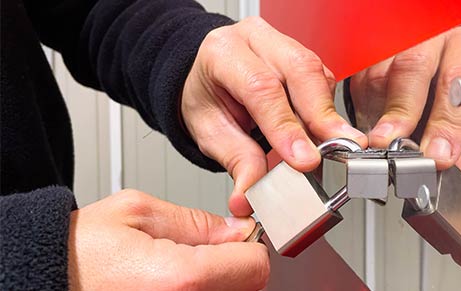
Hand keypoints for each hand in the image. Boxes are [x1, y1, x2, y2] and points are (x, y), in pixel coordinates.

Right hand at [68, 189, 268, 290]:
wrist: (45, 278)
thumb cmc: (81, 251)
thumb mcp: (139, 212)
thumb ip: (197, 221)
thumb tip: (237, 230)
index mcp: (179, 280)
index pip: (254, 266)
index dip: (249, 244)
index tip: (238, 235)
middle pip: (249, 287)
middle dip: (236, 264)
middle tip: (206, 251)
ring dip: (220, 280)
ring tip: (184, 267)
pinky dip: (203, 290)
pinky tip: (177, 284)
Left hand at [181, 16, 366, 215]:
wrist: (207, 79)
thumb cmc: (207, 98)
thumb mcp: (210, 132)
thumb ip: (236, 159)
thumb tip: (251, 192)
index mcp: (223, 52)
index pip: (260, 87)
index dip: (285, 126)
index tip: (304, 159)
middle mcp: (255, 40)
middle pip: (299, 70)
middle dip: (322, 115)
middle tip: (339, 148)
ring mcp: (281, 44)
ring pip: (316, 74)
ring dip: (328, 114)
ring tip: (336, 147)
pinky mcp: (302, 58)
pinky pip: (322, 80)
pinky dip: (327, 110)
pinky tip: (326, 132)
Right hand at [349, 27, 460, 210]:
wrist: (431, 71)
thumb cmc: (451, 91)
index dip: (451, 121)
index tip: (438, 156)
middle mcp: (431, 42)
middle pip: (413, 67)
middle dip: (402, 111)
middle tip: (392, 145)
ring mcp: (394, 47)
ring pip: (378, 76)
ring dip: (374, 117)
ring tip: (374, 147)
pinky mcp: (367, 60)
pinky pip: (356, 85)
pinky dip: (359, 114)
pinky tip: (363, 134)